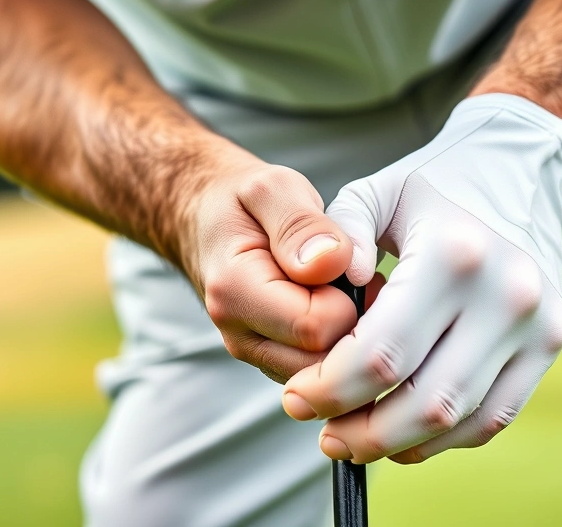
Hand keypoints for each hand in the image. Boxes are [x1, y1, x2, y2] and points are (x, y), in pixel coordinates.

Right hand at [183, 150, 358, 382]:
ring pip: (324, 375)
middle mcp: (239, 335)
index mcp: (235, 291)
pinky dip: (339, 344)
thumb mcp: (270, 187)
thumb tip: (332, 264)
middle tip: (358, 277)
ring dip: (350, 336)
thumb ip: (301, 224)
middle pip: (323, 363)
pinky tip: (338, 304)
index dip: (349, 297)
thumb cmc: (242, 201)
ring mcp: (255, 354)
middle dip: (354, 324)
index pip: (316, 327)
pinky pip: (320, 373)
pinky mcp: (271, 361)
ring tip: (346, 287)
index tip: (350, 261)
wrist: (204, 220)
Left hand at [281, 94, 561, 463]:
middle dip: (362, 431)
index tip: (297, 398)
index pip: (381, 353)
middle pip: (424, 402)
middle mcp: (503, 295)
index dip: (330, 390)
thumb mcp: (375, 192)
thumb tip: (322, 292)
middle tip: (323, 433)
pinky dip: (445, 439)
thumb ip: (338, 236)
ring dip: (400, 445)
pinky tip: (403, 435)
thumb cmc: (433, 186)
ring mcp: (535, 325)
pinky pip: (495, 417)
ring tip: (354, 441)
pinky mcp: (551, 344)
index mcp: (452, 255)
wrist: (521, 170)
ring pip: (460, 421)